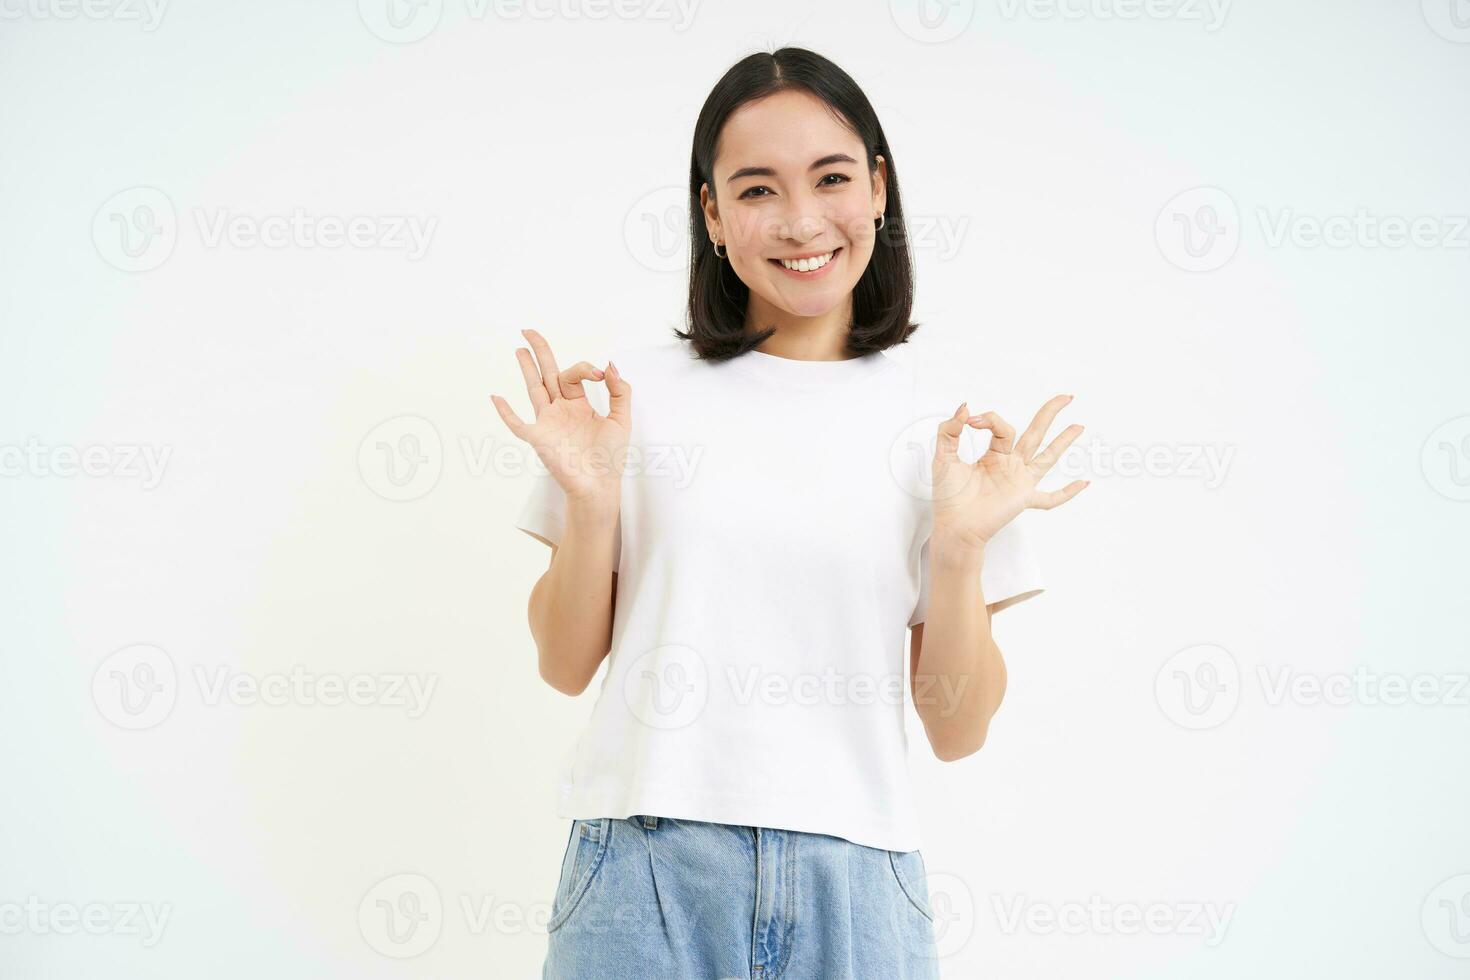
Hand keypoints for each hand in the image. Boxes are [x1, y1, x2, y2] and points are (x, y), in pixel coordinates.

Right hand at [490, 328, 631, 503]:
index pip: (573, 374)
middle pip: (547, 374)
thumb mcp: (621, 419)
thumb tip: (610, 364)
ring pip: (533, 389)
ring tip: (519, 348)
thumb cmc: (609, 457)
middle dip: (540, 352)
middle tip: (528, 330)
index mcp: (578, 405)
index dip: (585, 367)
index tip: (601, 374)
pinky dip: (505, 412)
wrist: (600, 485)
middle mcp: (560, 410)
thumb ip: (619, 391)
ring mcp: (547, 423)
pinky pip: (517, 423)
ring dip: (526, 369)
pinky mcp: (539, 438)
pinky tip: (496, 397)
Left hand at [929, 394, 1086, 550]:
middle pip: (1035, 434)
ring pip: (1047, 457)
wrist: (953, 526)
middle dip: (1049, 414)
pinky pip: (1050, 498)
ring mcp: (1020, 482)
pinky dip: (1067, 493)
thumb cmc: (948, 496)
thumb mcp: (943, 456)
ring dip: (1064, 442)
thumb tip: (965, 407)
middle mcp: (1010, 466)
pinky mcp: (1024, 499)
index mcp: (993, 455)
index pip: (1002, 427)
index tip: (972, 420)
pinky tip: (1084, 483)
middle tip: (1066, 397)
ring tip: (1079, 426)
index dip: (990, 419)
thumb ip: (949, 430)